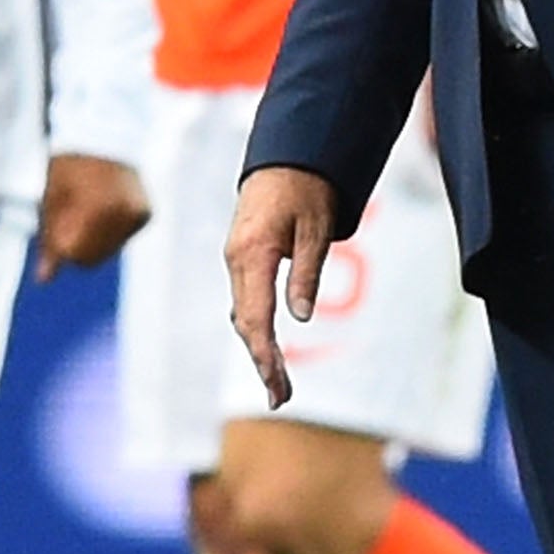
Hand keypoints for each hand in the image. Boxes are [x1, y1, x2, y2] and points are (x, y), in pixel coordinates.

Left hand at [34, 151, 149, 279]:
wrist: (107, 132)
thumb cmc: (71, 163)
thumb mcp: (53, 198)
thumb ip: (49, 241)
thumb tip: (43, 279)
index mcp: (98, 208)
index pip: (73, 254)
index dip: (59, 240)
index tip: (56, 216)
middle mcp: (124, 214)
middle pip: (91, 259)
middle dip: (75, 242)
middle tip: (71, 210)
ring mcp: (138, 215)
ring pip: (107, 251)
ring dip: (92, 237)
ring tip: (87, 204)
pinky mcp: (146, 214)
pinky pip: (121, 238)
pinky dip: (109, 229)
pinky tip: (105, 203)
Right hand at [225, 168, 338, 408]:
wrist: (287, 155)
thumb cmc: (307, 187)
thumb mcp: (316, 228)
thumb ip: (307, 272)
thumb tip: (301, 317)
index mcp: (252, 253)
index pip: (255, 315)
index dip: (264, 353)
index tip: (276, 383)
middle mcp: (237, 260)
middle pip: (245, 322)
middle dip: (262, 362)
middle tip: (281, 398)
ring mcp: (237, 259)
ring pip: (243, 313)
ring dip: (259, 349)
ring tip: (279, 385)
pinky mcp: (243, 258)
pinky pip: (246, 300)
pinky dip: (256, 328)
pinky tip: (268, 350)